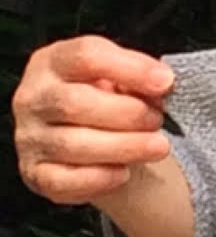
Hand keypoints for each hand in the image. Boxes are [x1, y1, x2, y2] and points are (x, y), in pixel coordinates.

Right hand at [12, 35, 174, 205]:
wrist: (89, 144)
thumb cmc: (104, 104)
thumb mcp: (118, 79)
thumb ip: (135, 77)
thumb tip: (161, 83)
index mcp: (52, 62)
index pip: (86, 56)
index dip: (131, 69)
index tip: (165, 82)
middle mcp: (33, 98)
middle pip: (74, 103)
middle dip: (127, 113)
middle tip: (158, 121)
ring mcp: (29, 138)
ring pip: (72, 144)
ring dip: (124, 146)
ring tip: (156, 146)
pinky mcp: (36, 174)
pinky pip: (64, 181)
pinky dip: (100, 178)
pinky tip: (124, 173)